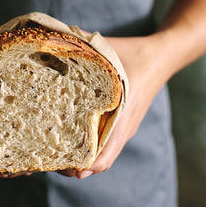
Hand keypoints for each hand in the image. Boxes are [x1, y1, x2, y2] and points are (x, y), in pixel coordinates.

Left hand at [59, 34, 169, 178]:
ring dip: (79, 157)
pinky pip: (104, 143)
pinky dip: (87, 146)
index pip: (102, 156)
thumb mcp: (105, 49)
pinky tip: (66, 136)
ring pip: (101, 154)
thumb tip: (47, 41)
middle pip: (98, 162)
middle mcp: (123, 128)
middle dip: (73, 165)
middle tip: (46, 159)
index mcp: (121, 114)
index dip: (80, 165)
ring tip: (52, 151)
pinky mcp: (121, 123)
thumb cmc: (132, 53)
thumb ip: (80, 48)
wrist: (160, 56)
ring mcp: (123, 128)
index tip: (60, 165)